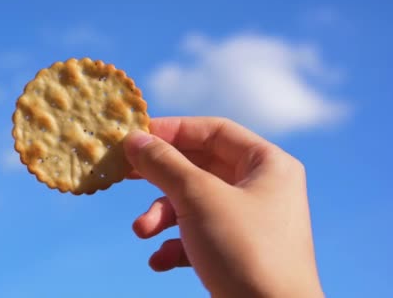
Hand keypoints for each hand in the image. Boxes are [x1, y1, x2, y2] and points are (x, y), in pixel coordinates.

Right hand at [124, 117, 323, 297]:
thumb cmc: (244, 251)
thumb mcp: (199, 198)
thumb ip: (164, 164)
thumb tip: (133, 139)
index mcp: (267, 164)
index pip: (214, 131)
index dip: (172, 130)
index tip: (136, 137)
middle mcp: (261, 188)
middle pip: (200, 167)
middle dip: (160, 178)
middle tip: (125, 173)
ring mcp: (250, 222)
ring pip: (195, 203)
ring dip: (163, 216)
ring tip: (142, 232)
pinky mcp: (238, 252)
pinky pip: (200, 236)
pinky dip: (177, 245)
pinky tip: (161, 261)